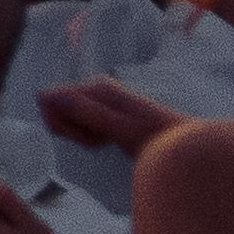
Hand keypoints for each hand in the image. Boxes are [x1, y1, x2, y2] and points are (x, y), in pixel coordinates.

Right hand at [38, 79, 189, 158]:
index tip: (88, 139)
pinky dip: (87, 136)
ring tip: (105, 143)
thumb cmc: (158, 140)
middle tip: (99, 142)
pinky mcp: (103, 111)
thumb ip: (87, 113)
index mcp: (96, 88)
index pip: (49, 99)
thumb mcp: (122, 130)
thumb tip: (47, 96)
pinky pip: (78, 122)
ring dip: (79, 135)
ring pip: (66, 116)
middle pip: (56, 108)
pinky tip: (106, 142)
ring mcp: (99, 98)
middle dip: (70, 130)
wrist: (187, 146)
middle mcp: (95, 88)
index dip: (61, 124)